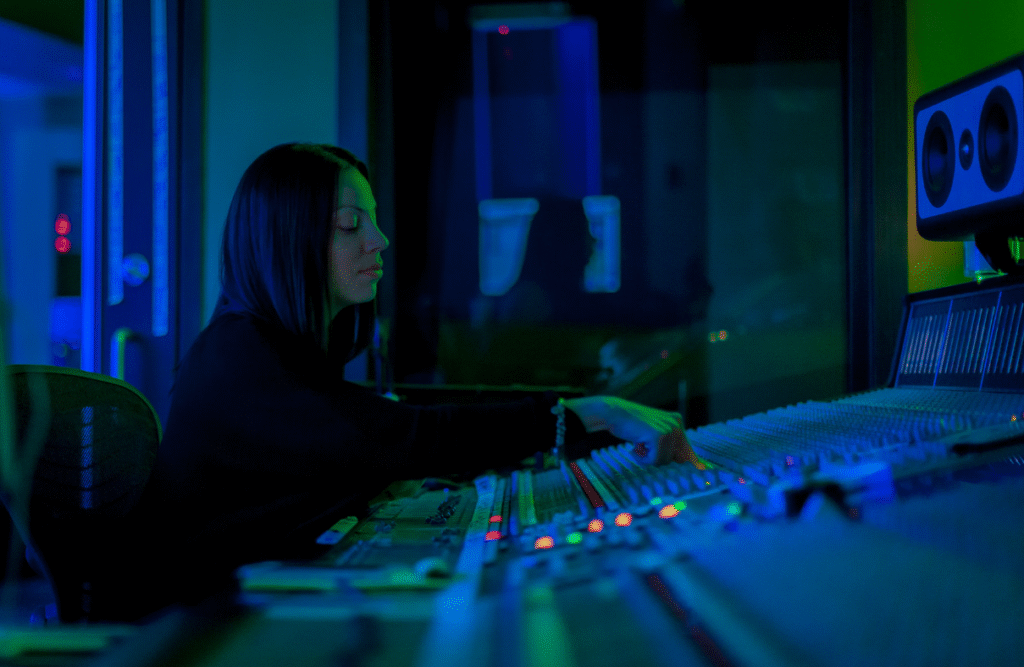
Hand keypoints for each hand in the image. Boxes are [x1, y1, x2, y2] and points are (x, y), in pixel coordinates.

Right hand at [562, 396, 701, 466]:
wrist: (613, 412)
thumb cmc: (630, 425)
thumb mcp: (652, 434)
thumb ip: (668, 446)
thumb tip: (693, 466)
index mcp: (676, 421)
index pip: (688, 449)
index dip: (695, 463)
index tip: (705, 471)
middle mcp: (675, 424)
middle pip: (676, 458)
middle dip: (659, 458)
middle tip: (643, 447)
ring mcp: (668, 429)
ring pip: (664, 461)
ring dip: (648, 457)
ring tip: (638, 443)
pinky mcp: (659, 436)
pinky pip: (654, 459)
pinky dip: (642, 458)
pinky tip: (635, 445)